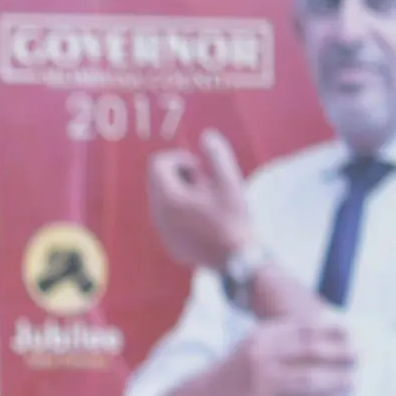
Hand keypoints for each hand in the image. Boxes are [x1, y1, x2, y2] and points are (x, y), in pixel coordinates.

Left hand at [149, 131, 257, 274]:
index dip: (179, 158)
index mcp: (169, 198)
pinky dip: (182, 211)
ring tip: (208, 201)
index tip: (201, 167)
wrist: (238, 260)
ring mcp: (162, 231)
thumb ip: (217, 156)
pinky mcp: (170, 243)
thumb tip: (207, 135)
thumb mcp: (231, 183)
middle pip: (157, 180)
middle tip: (207, 184)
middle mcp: (158, 214)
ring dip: (182, 192)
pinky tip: (206, 220)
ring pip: (162, 199)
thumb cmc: (235, 219)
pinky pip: (168, 218)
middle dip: (180, 175)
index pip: (158, 164)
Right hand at [215, 313, 357, 395]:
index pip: (304, 330)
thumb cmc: (242, 367)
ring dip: (337, 381)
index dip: (333, 332)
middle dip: (341, 354)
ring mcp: (262, 385)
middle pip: (311, 353)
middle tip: (361, 357)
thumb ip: (287, 337)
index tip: (354, 334)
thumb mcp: (256, 344)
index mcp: (260, 338)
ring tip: (354, 382)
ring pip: (309, 380)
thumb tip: (333, 331)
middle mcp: (261, 359)